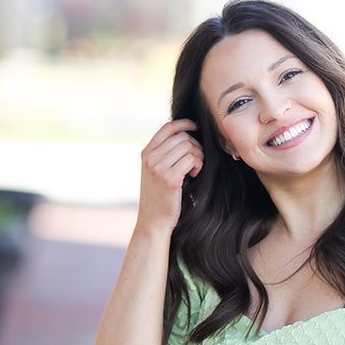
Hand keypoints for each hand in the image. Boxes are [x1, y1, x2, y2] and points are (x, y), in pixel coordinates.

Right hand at [135, 120, 202, 234]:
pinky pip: (191, 159)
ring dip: (198, 156)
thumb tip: (184, 136)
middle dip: (195, 145)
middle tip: (196, 160)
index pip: (167, 128)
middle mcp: (150, 158)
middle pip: (182, 137)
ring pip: (188, 146)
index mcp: (146, 153)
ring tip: (195, 168)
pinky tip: (195, 174)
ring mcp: (158, 168)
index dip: (184, 123)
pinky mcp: (170, 179)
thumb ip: (163, 154)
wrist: (153, 221)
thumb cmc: (159, 197)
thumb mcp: (154, 172)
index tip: (195, 128)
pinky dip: (198, 164)